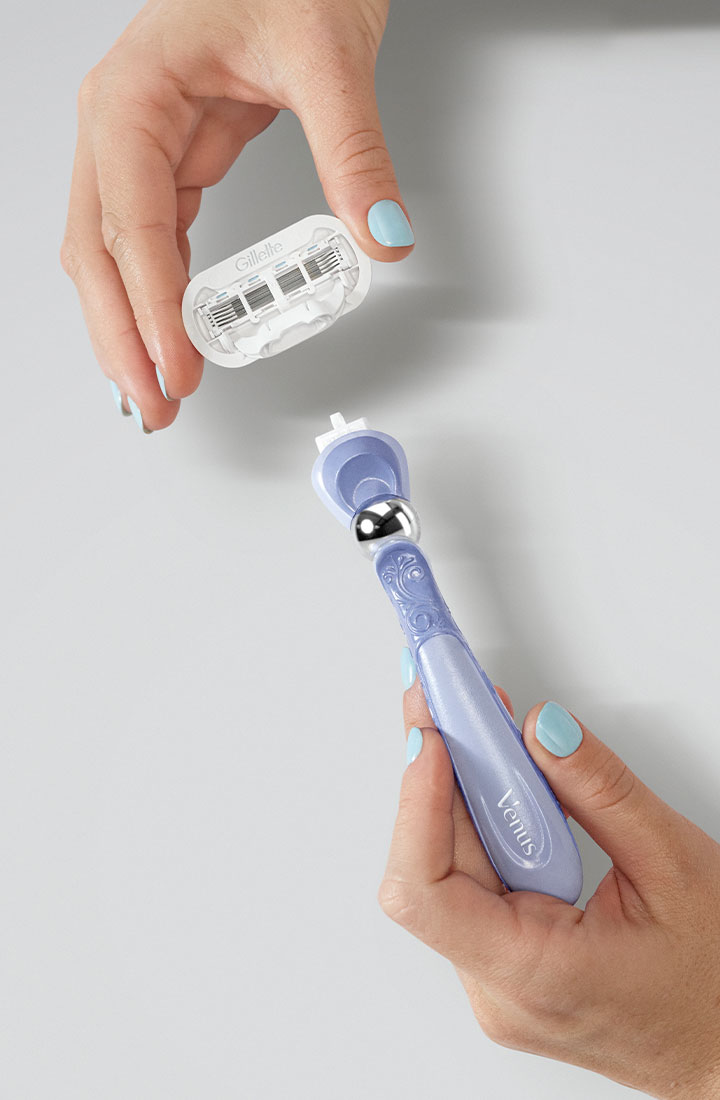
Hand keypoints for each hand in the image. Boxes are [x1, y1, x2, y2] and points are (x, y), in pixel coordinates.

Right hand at [61, 0, 412, 431]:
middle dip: (122, 337)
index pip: (132, 225)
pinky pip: (151, 242)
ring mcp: (140, 144)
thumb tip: (379, 234)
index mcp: (135, 94)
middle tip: (154, 404)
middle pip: (99, 253)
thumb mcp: (328, 54)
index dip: (153, 308)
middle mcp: (121, 123)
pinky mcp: (171, 159)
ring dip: (132, 327)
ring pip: (114, 255)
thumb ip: (354, 151)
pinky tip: (174, 337)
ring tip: (157, 389)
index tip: (179, 368)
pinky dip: (159, 296)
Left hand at [380, 661, 719, 1098]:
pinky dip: (481, 818)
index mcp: (532, 974)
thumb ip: (602, 791)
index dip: (417, 801)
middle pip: (431, 862)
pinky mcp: (504, 960)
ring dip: (455, 786)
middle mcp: (497, 985)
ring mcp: (496, 977)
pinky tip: (494, 771)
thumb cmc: (716, 985)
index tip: (433, 735)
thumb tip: (542, 727)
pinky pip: (472, 877)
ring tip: (470, 720)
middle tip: (443, 695)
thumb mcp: (674, 868)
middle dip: (435, 769)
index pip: (427, 889)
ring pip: (448, 864)